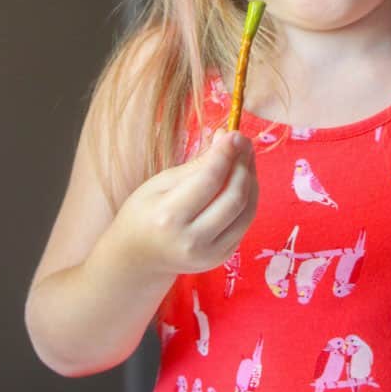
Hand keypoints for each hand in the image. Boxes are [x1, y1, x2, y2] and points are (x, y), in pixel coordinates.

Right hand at [114, 129, 257, 275]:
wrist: (139, 258)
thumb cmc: (144, 213)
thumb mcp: (161, 183)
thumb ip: (196, 165)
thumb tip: (227, 140)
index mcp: (169, 217)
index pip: (209, 180)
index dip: (226, 153)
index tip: (234, 133)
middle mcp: (192, 240)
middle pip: (233, 196)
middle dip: (243, 164)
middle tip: (242, 141)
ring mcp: (210, 253)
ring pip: (247, 210)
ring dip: (251, 179)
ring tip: (245, 157)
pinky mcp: (223, 257)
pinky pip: (245, 222)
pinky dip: (249, 197)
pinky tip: (242, 179)